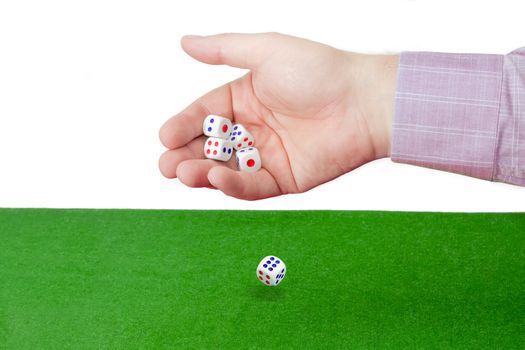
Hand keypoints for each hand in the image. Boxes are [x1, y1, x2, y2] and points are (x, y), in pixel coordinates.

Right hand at [159, 33, 397, 199]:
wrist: (363, 102)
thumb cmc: (319, 70)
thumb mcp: (266, 50)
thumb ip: (223, 50)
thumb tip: (184, 42)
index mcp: (246, 98)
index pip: (205, 114)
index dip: (183, 125)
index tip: (165, 136)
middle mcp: (254, 128)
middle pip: (211, 146)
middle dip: (186, 155)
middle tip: (166, 165)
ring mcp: (269, 156)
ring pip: (227, 169)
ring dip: (202, 173)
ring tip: (183, 173)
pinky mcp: (285, 179)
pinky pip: (253, 185)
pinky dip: (233, 185)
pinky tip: (216, 178)